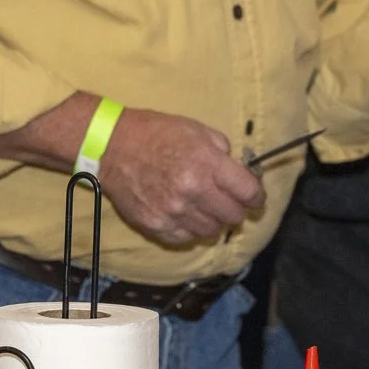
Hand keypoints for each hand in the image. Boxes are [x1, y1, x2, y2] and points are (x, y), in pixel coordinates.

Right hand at [96, 108, 263, 246]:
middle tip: (229, 203)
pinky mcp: (156, 225)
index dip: (257, 196)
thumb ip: (222, 151)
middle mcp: (192, 190)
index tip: (255, 197)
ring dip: (213, 221)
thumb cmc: (154, 133)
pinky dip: (191, 229)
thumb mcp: (195, 129)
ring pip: (211, 231)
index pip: (248, 192)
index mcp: (206, 163)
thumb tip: (238, 172)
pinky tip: (186, 215)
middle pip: (233, 216)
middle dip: (236, 209)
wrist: (111, 146)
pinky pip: (186, 238)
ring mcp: (174, 211)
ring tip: (205, 208)